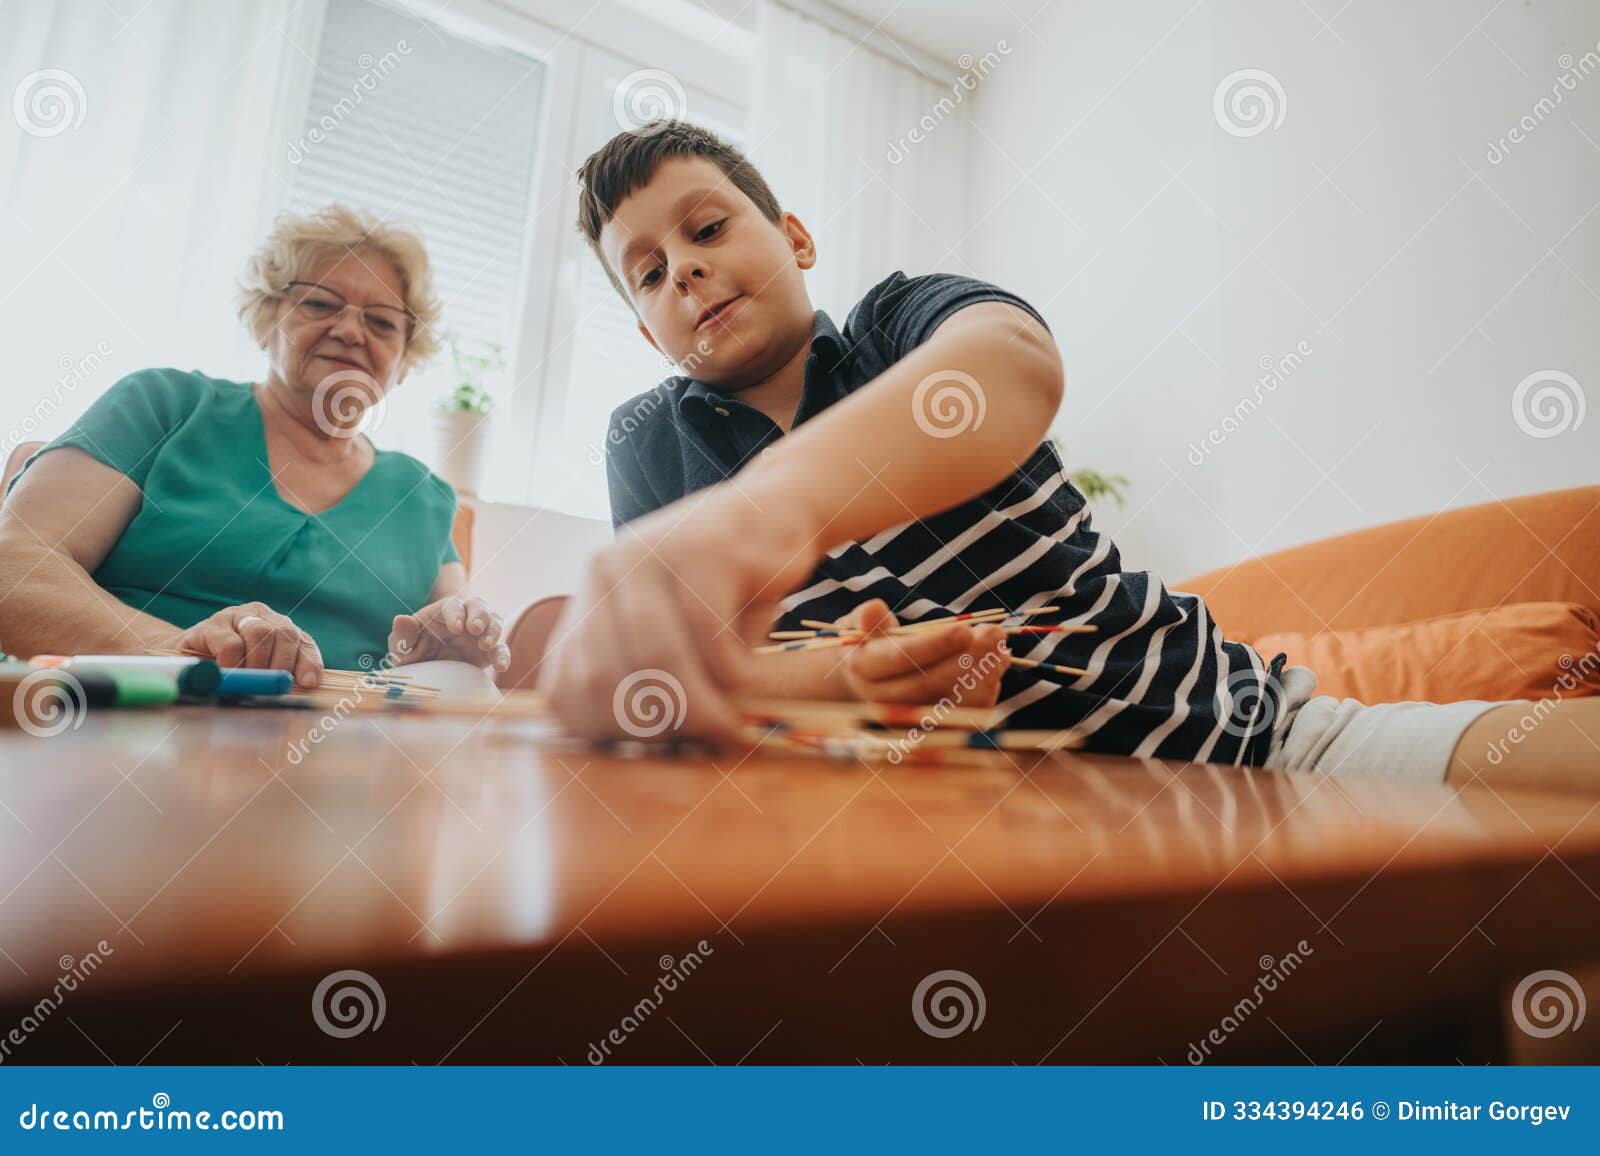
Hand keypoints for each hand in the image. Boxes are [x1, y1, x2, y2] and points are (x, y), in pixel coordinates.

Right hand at [162, 602, 323, 687]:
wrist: (181, 661)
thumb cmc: (225, 669)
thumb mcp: (257, 672)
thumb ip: (277, 675)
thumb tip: (301, 690)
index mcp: (277, 626)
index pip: (303, 640)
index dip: (308, 662)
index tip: (308, 683)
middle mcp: (260, 616)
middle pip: (284, 633)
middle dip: (282, 664)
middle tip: (272, 686)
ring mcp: (234, 617)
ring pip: (260, 634)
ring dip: (258, 664)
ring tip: (248, 681)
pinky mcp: (209, 626)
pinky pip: (230, 644)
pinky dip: (233, 664)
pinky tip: (228, 675)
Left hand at [388, 595, 508, 670]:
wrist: (430, 666)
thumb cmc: (415, 649)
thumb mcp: (403, 645)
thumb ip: (402, 634)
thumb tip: (400, 619)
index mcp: (445, 612)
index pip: (453, 605)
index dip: (456, 614)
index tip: (455, 628)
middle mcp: (466, 618)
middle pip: (479, 605)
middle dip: (479, 615)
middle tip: (474, 629)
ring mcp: (480, 633)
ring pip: (494, 622)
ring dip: (493, 631)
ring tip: (485, 645)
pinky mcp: (489, 651)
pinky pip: (501, 649)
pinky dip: (504, 655)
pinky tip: (500, 666)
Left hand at [539, 486, 822, 740]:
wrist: (778, 514)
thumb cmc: (728, 590)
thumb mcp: (673, 635)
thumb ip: (642, 679)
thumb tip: (635, 754)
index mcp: (587, 596)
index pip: (567, 689)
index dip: (609, 731)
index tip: (658, 746)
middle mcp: (604, 570)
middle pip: (606, 679)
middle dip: (657, 725)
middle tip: (701, 739)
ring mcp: (650, 555)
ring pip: (655, 660)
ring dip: (699, 708)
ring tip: (728, 725)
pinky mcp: (703, 552)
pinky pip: (708, 640)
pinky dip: (733, 674)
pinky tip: (750, 671)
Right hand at [838, 599, 1009, 708]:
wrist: (871, 682)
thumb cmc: (875, 644)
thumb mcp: (864, 626)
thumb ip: (870, 619)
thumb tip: (874, 609)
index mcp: (864, 668)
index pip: (900, 657)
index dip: (933, 645)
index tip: (964, 629)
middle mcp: (882, 700)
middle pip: (929, 683)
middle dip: (968, 657)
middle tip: (995, 633)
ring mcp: (906, 719)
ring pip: (950, 702)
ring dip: (982, 676)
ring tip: (1002, 649)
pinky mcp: (930, 730)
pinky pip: (961, 717)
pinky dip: (985, 694)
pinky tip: (997, 668)